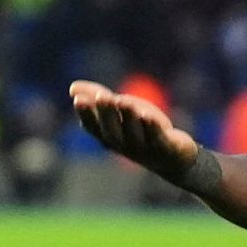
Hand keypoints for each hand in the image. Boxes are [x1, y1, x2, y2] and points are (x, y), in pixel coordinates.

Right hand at [71, 80, 200, 182]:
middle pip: (113, 130)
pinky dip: (152, 128)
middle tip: (102, 96)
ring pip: (135, 133)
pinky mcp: (166, 149)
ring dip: (128, 117)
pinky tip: (148, 116)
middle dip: (107, 113)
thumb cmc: (142, 131)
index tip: (78, 100)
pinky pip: (158, 139)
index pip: (93, 127)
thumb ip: (98, 99)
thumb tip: (72, 88)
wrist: (174, 158)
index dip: (86, 115)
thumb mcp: (120, 112)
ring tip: (122, 101)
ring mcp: (144, 149)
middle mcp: (124, 145)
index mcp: (109, 136)